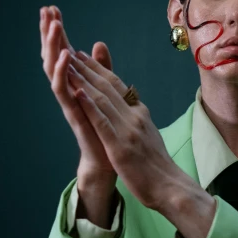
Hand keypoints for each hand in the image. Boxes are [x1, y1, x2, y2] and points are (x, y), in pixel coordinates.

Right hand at [39, 5, 114, 179]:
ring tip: (54, 26)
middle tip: (45, 9)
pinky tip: (65, 56)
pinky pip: (63, 91)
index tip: (52, 8)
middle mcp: (67, 89)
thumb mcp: (105, 91)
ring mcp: (67, 101)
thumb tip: (97, 43)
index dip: (57, 31)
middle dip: (48, 33)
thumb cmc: (104, 128)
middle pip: (53, 56)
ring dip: (54, 47)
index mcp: (75, 82)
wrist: (105, 160)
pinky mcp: (72, 113)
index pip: (62, 51)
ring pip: (54, 69)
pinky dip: (63, 73)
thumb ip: (101, 68)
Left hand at [70, 51, 179, 210]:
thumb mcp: (148, 134)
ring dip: (83, 81)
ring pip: (102, 100)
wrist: (170, 186)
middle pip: (107, 87)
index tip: (82, 55)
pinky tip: (77, 94)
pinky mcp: (120, 147)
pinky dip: (89, 106)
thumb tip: (132, 104)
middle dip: (86, 68)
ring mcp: (128, 131)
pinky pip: (102, 123)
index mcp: (140, 113)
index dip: (98, 68)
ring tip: (68, 65)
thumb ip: (138, 118)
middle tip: (69, 50)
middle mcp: (134, 117)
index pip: (117, 85)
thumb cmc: (157, 165)